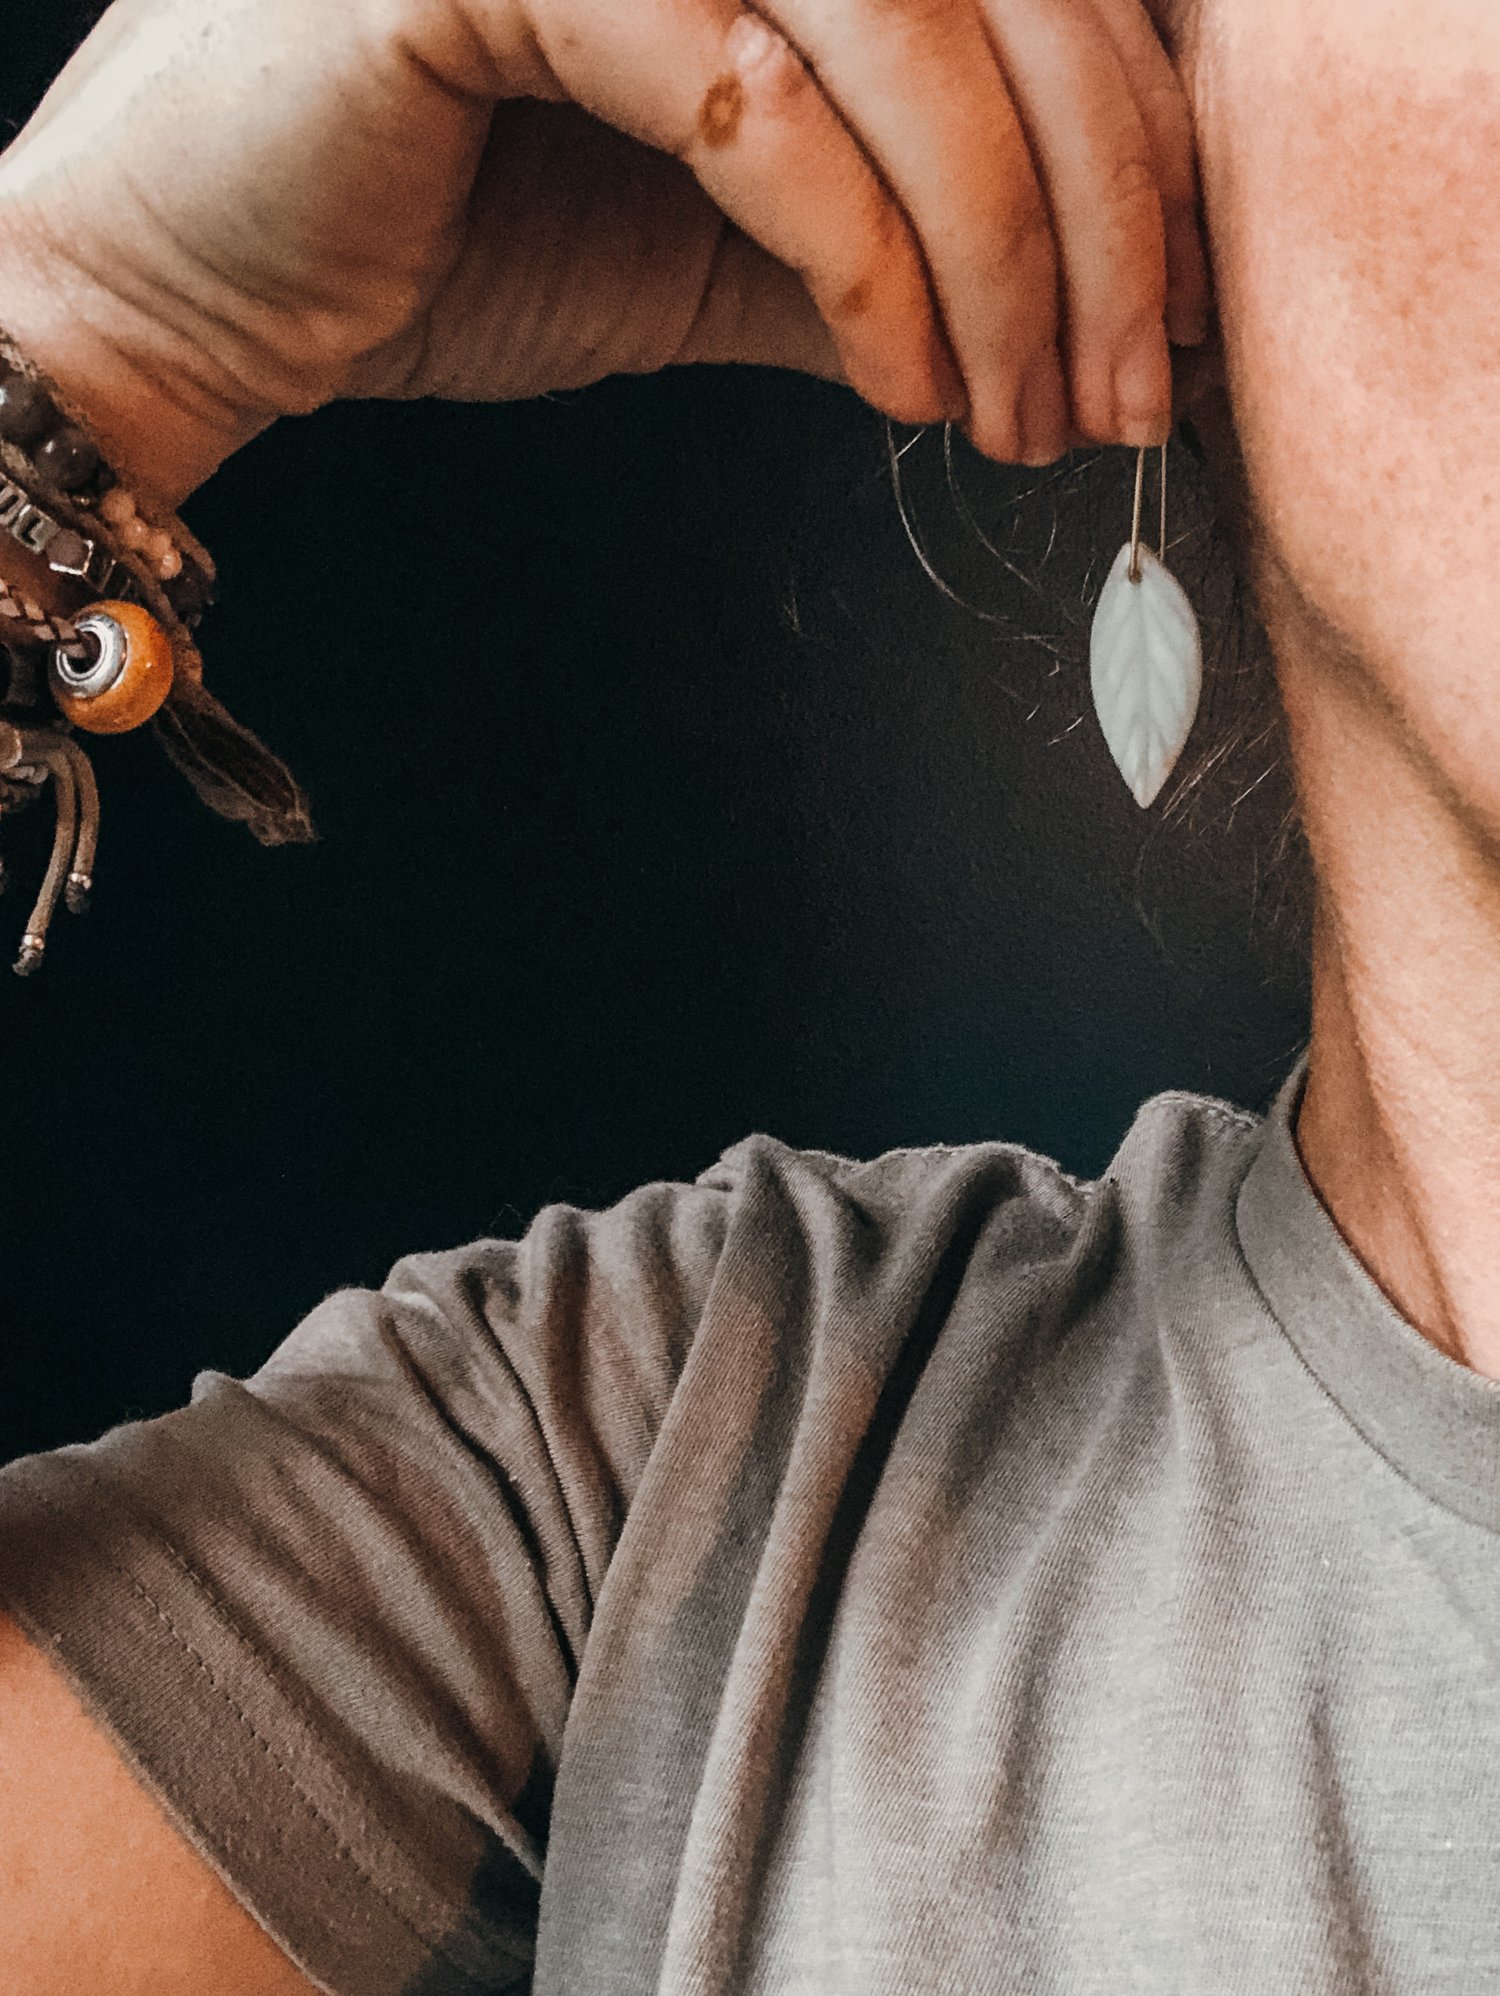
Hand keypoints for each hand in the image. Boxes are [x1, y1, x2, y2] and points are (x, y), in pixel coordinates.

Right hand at [0, 0, 1207, 503]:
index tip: (1176, 319)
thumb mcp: (732, 245)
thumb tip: (1084, 308)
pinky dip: (865, 258)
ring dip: (1001, 254)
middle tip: (1129, 395)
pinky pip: (755, 102)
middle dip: (1106, 217)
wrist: (203, 292)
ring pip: (909, 31)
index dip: (1139, 144)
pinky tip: (905, 382)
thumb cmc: (452, 243)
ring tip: (1017, 416)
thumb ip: (895, 240)